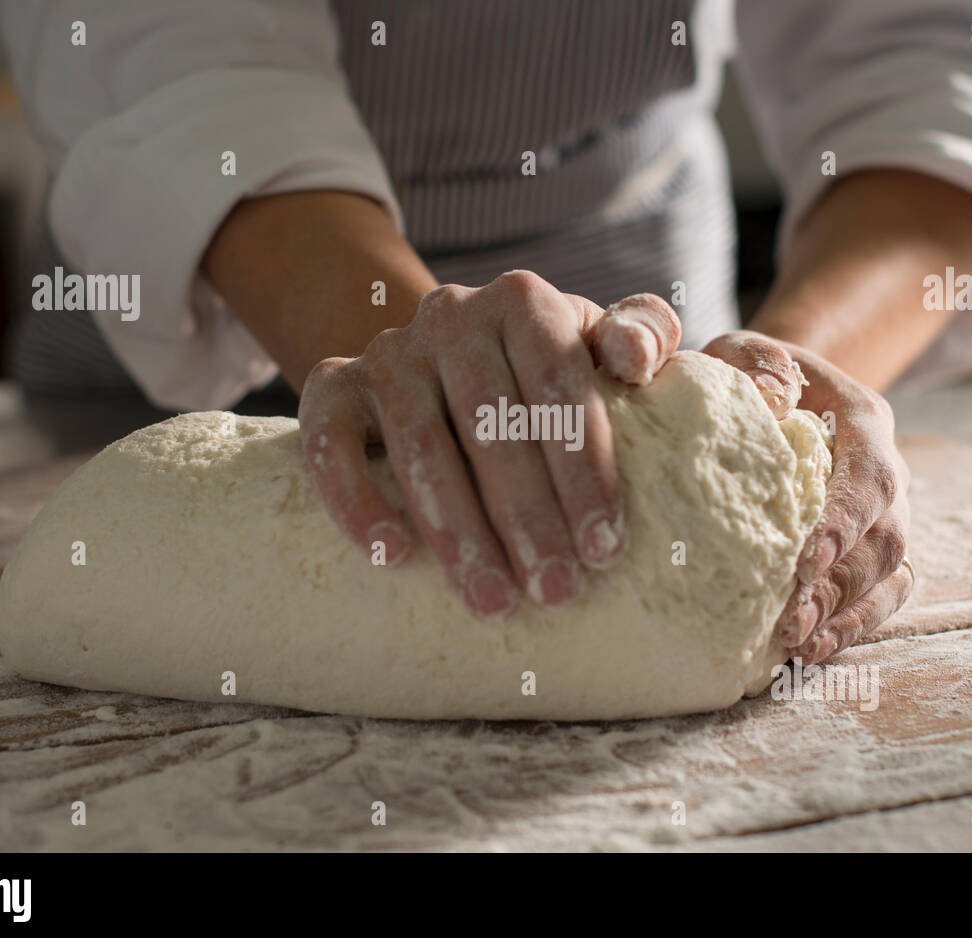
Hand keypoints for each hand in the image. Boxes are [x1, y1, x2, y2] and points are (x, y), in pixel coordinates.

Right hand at [298, 271, 682, 618]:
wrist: (444, 359)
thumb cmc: (543, 371)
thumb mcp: (597, 344)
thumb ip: (640, 335)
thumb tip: (638, 359)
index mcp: (523, 301)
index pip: (559, 384)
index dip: (583, 470)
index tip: (605, 549)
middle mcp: (451, 314)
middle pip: (491, 423)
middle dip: (528, 517)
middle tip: (557, 593)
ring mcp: (387, 350)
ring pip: (420, 444)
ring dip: (457, 531)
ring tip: (494, 601)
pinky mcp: (333, 385)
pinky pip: (331, 443)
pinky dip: (355, 500)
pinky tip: (390, 555)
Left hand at [704, 331, 911, 661]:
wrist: (774, 394)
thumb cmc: (749, 376)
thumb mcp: (742, 350)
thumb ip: (754, 361)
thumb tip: (772, 397)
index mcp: (863, 421)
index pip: (871, 476)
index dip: (847, 520)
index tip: (807, 558)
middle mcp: (887, 472)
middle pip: (886, 537)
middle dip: (841, 582)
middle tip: (790, 619)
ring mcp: (885, 517)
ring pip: (889, 575)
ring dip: (846, 612)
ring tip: (797, 643)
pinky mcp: (871, 552)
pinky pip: (881, 597)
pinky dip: (851, 626)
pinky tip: (809, 652)